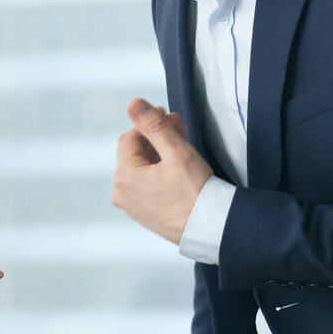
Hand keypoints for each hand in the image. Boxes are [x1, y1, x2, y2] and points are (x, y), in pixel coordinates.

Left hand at [111, 98, 212, 242]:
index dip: (148, 123)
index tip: (168, 115)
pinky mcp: (144, 214)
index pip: (130, 138)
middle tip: (178, 126)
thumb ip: (154, 126)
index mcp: (123, 177)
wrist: (211, 229)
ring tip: (179, 143)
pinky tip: (175, 166)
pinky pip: (146, 185)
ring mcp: (131, 206)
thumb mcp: (176, 153)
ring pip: (141, 169)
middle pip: (135, 154)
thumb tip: (133, 103)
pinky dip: (158, 172)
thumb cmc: (196, 192)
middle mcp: (121, 193)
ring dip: (158, 153)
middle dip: (155, 137)